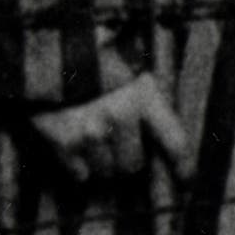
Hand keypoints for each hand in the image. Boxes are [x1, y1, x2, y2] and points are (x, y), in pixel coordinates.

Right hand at [29, 73, 191, 183]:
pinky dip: (80, 166)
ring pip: (107, 173)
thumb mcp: (133, 75)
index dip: (183, 168)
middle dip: (129, 159)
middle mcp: (119, 116)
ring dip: (104, 163)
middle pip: (134, 165)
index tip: (186, 181)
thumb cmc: (97, 64)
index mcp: (143, 95)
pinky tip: (76, 143)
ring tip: (95, 139)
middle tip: (119, 144)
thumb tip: (166, 151)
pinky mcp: (63, 142)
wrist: (48, 53)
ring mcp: (89, 132)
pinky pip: (81, 175)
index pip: (174, 143)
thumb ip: (151, 108)